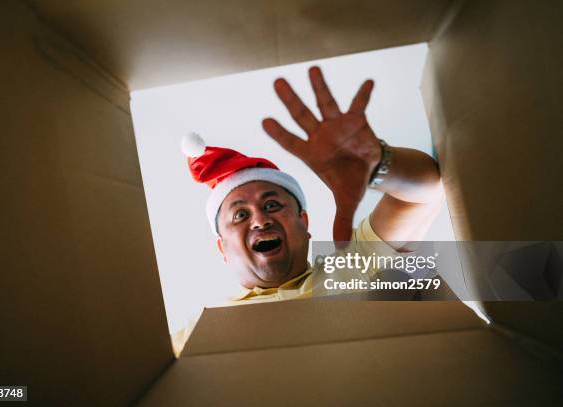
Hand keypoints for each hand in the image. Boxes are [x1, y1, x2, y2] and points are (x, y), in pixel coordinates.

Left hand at [262, 66, 380, 243]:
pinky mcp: (356, 120)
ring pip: (325, 103)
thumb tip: (340, 250)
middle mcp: (320, 136)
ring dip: (320, 87)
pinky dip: (363, 94)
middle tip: (277, 82)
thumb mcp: (346, 202)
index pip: (292, 142)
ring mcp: (337, 126)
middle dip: (290, 100)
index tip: (264, 121)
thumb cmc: (350, 181)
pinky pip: (359, 104)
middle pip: (302, 116)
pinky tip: (369, 82)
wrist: (369, 169)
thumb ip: (341, 222)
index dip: (279, 133)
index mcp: (312, 154)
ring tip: (312, 69)